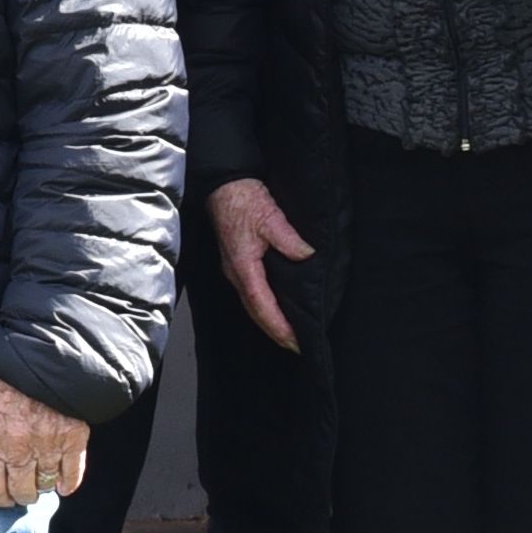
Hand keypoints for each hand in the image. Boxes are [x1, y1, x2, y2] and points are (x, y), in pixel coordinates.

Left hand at [0, 379, 94, 509]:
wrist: (38, 357)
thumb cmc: (7, 383)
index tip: (4, 500)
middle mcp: (19, 450)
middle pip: (22, 491)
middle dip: (23, 495)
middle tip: (25, 493)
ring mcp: (47, 446)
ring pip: (46, 484)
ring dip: (44, 487)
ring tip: (42, 484)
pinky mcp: (72, 440)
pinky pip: (72, 473)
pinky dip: (70, 483)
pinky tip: (65, 487)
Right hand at [203, 180, 315, 347]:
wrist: (224, 185)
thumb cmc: (242, 200)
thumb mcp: (269, 216)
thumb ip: (288, 238)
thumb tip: (307, 254)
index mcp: (243, 267)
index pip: (263, 306)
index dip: (279, 327)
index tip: (295, 342)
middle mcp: (236, 273)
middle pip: (256, 312)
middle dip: (275, 332)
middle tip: (296, 347)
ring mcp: (234, 270)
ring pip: (252, 305)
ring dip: (269, 322)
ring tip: (288, 334)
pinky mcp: (237, 263)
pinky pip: (251, 293)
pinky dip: (264, 308)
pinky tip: (274, 309)